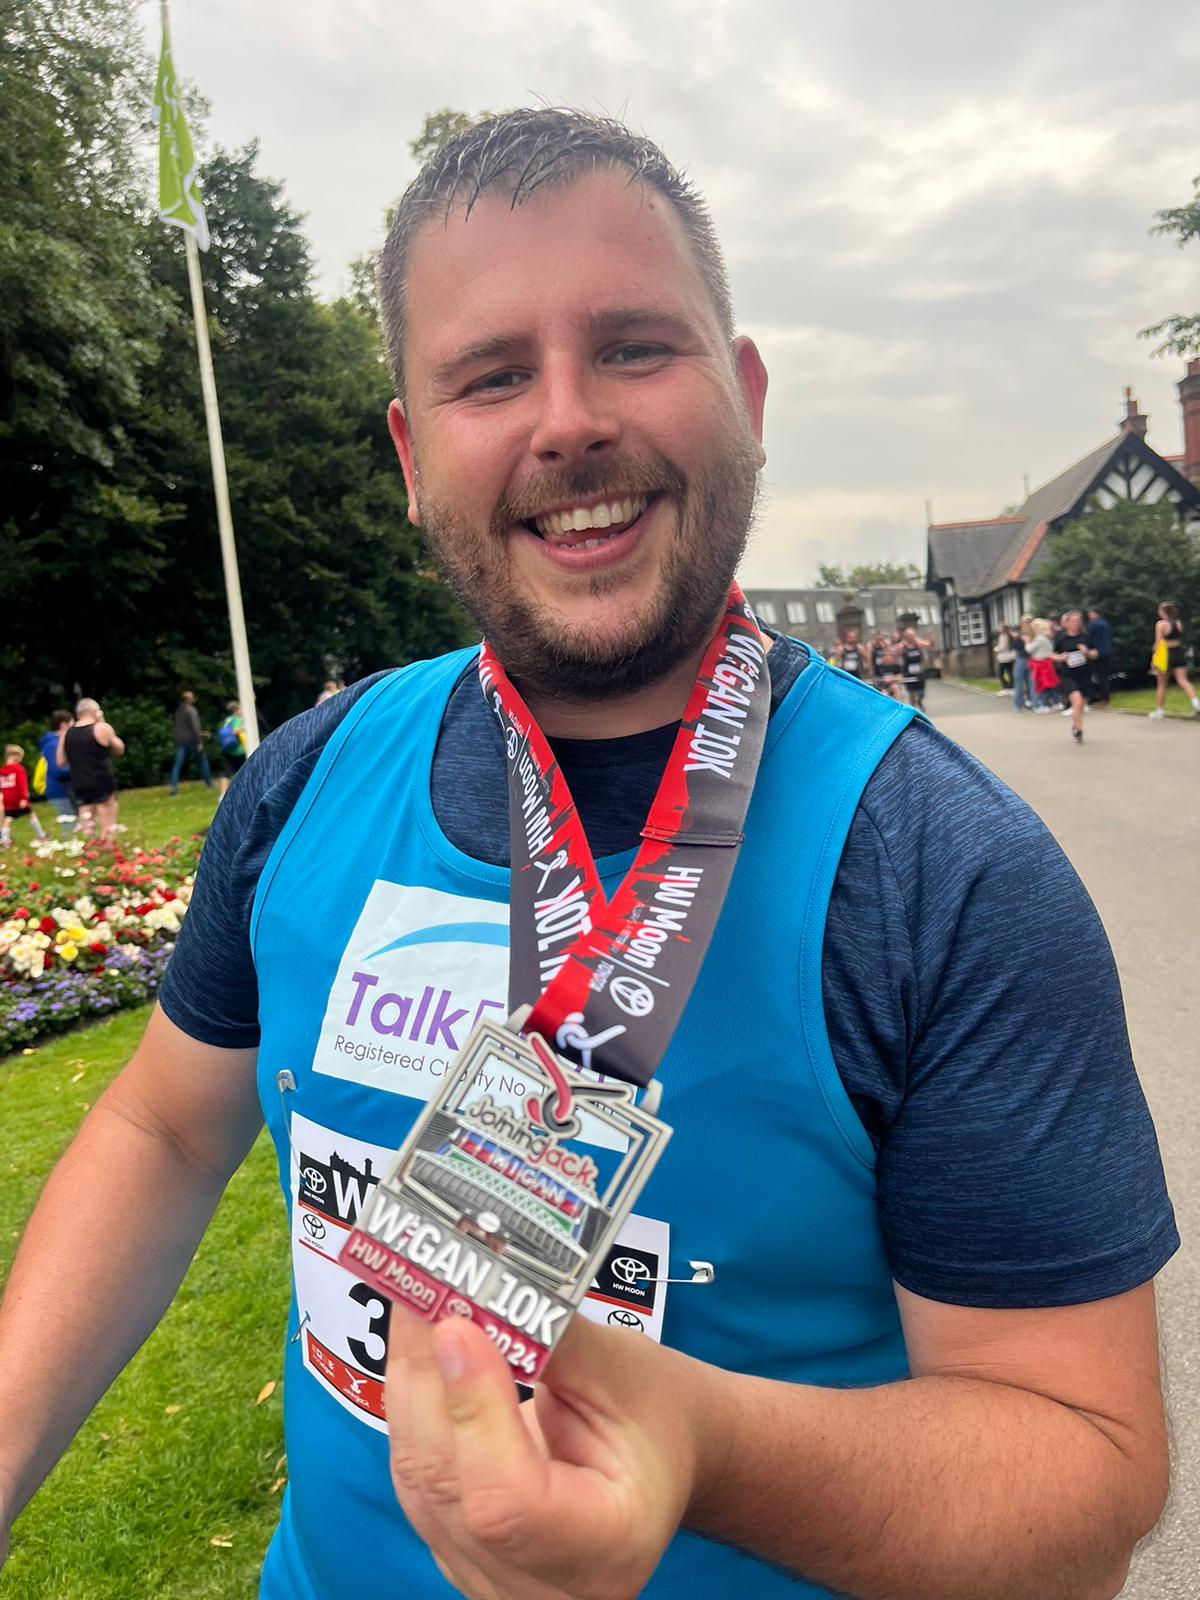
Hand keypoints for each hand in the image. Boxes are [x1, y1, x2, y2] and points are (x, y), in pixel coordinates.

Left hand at [386, 1308, 717, 1598]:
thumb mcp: (624, 1369)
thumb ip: (553, 1340)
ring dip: (411, 1381)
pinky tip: (421, 1348)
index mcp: (606, 1549)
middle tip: (420, 1284)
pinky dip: (413, 1405)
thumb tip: (479, 1289)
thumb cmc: (657, 1412)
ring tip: (416, 1298)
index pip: (508, 1502)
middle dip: (427, 1377)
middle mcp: (545, 1588)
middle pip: (449, 1486)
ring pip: (420, 1479)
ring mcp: (494, 1582)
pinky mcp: (460, 1554)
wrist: (665, 1456)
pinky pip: (416, 1477)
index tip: (458, 1328)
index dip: (472, 1414)